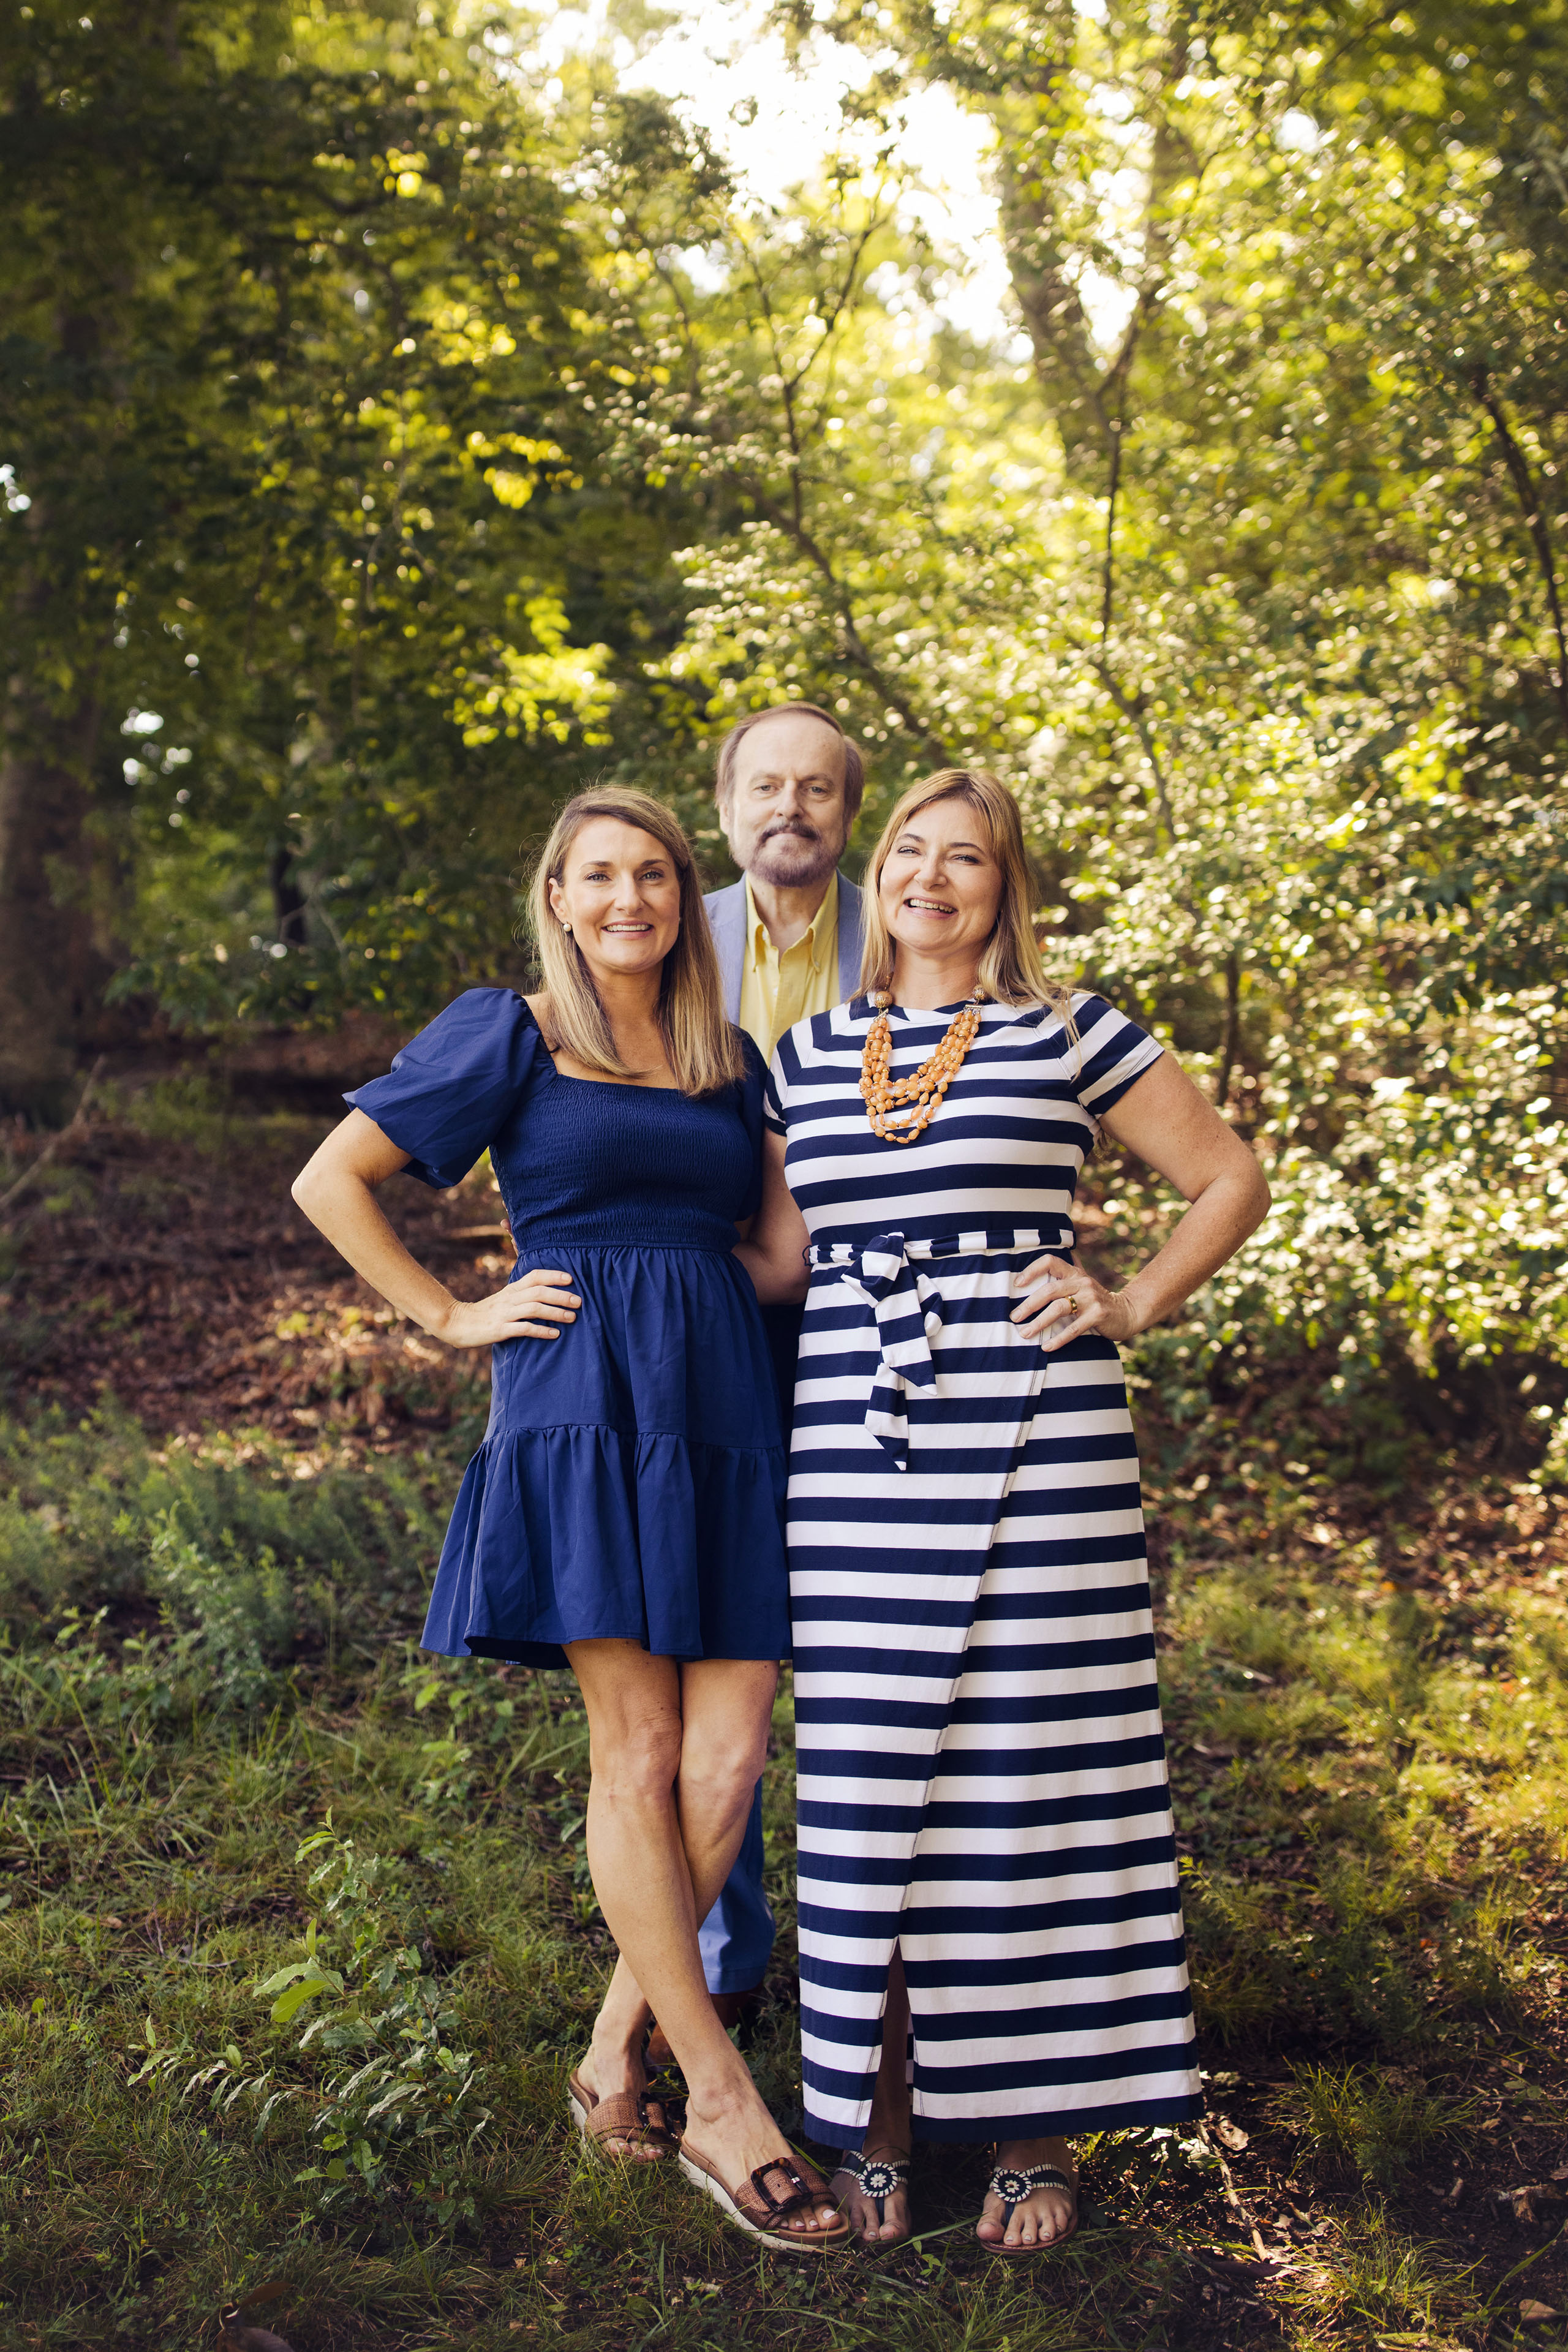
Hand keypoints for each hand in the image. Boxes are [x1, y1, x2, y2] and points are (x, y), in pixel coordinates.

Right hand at [433, 1268, 580, 1347]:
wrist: (457, 1323)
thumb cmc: (485, 1312)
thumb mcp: (504, 1298)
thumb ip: (522, 1294)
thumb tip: (546, 1292)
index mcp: (511, 1289)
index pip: (534, 1276)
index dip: (553, 1276)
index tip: (571, 1278)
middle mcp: (509, 1298)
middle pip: (539, 1291)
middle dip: (561, 1295)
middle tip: (579, 1301)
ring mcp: (504, 1314)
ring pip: (534, 1308)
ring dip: (555, 1312)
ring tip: (572, 1317)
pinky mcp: (500, 1330)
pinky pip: (524, 1328)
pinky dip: (541, 1331)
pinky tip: (555, 1334)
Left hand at [1010, 1253, 1137, 1350]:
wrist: (1127, 1312)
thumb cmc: (1096, 1300)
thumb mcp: (1082, 1283)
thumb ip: (1066, 1275)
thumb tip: (1044, 1264)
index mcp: (1074, 1273)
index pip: (1050, 1261)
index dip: (1031, 1270)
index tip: (1017, 1284)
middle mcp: (1082, 1282)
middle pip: (1049, 1290)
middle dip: (1029, 1304)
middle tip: (1014, 1317)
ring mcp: (1091, 1298)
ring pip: (1059, 1308)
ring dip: (1039, 1322)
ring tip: (1025, 1334)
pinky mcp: (1098, 1315)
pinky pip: (1074, 1329)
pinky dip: (1058, 1339)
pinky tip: (1046, 1347)